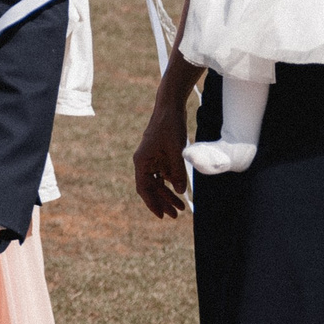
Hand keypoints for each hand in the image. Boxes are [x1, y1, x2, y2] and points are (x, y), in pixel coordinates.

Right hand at [132, 94, 192, 219]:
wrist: (170, 108)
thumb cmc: (170, 127)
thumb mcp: (176, 152)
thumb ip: (178, 172)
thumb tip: (180, 191)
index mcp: (142, 161)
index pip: (144, 188)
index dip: (152, 203)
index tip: (161, 216)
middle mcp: (145, 162)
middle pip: (151, 188)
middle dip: (163, 202)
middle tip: (175, 216)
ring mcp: (153, 159)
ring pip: (158, 182)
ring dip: (168, 194)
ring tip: (181, 207)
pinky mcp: (160, 155)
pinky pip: (164, 174)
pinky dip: (172, 183)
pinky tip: (180, 190)